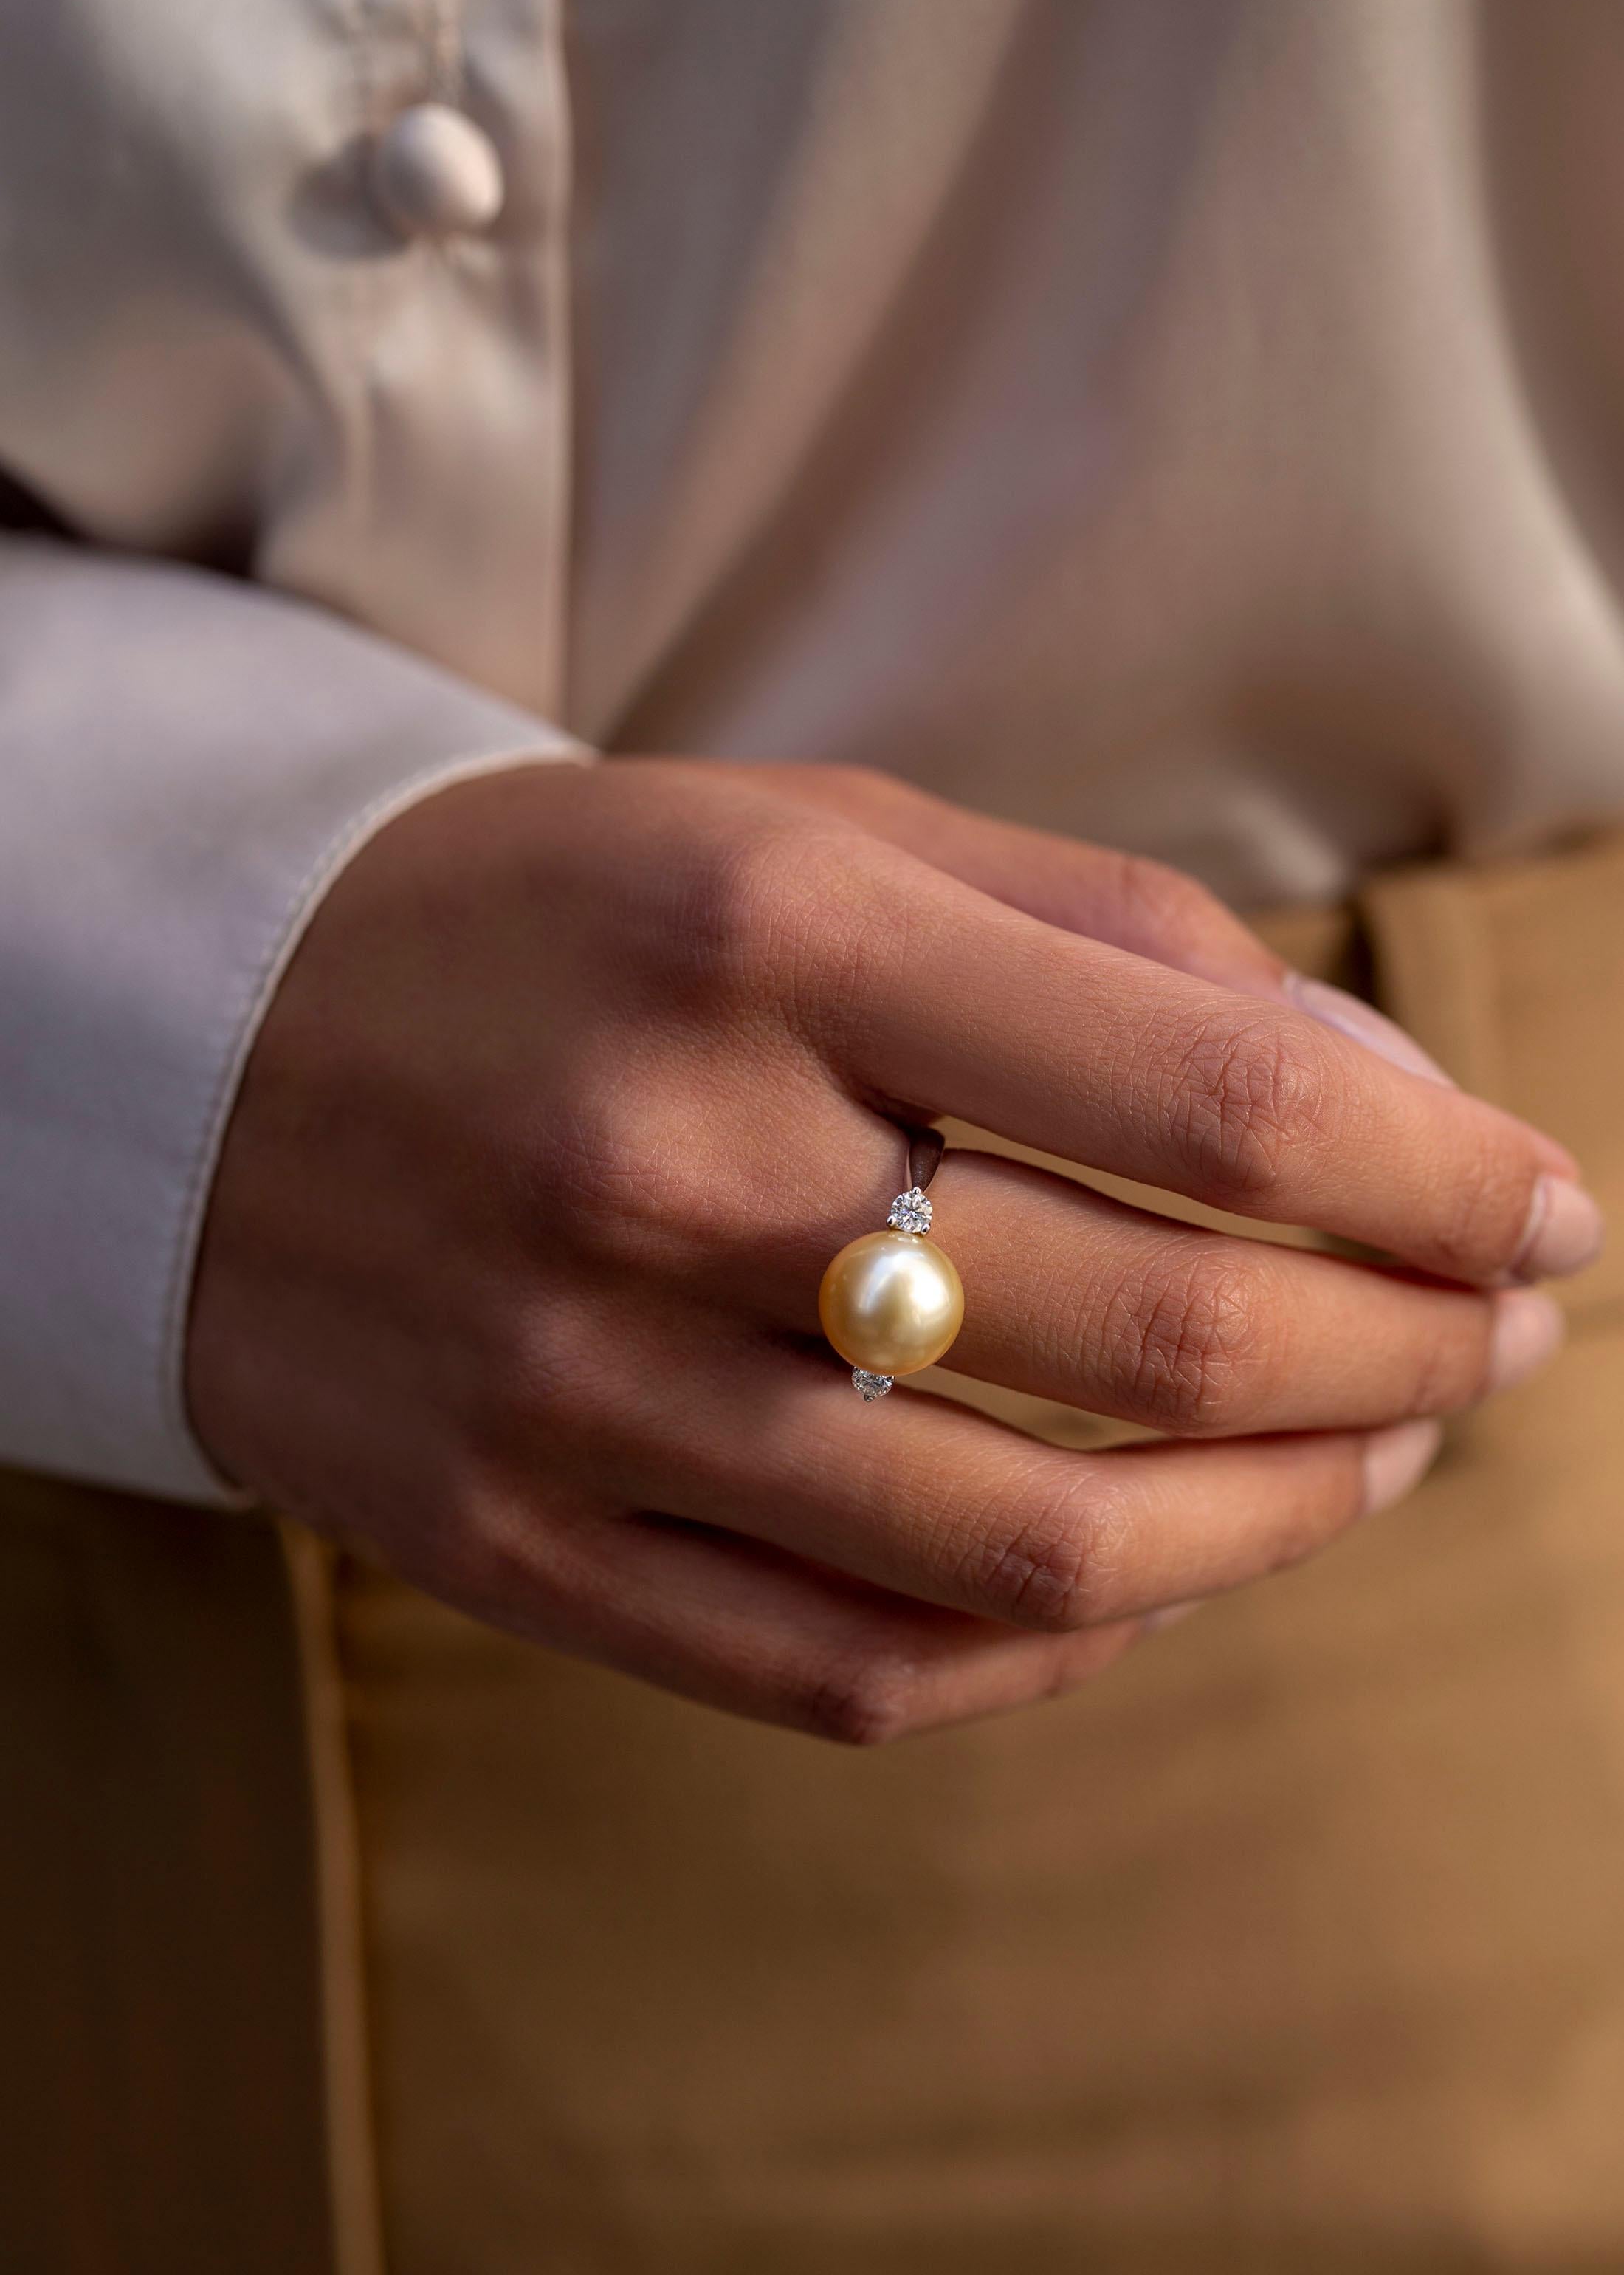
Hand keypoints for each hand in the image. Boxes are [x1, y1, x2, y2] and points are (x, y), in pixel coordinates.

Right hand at [187, 759, 1598, 1739]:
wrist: (207, 1046)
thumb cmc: (566, 919)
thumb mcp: (815, 832)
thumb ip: (1103, 941)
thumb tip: (1386, 1100)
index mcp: (768, 930)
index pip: (1214, 1093)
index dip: (1441, 1174)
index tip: (1546, 1210)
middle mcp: (673, 1164)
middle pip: (1160, 1339)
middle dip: (1407, 1350)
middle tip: (1495, 1333)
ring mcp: (583, 1388)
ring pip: (1039, 1558)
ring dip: (1280, 1519)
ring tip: (1380, 1453)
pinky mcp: (516, 1546)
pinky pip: (859, 1672)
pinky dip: (1070, 1646)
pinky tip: (1159, 1566)